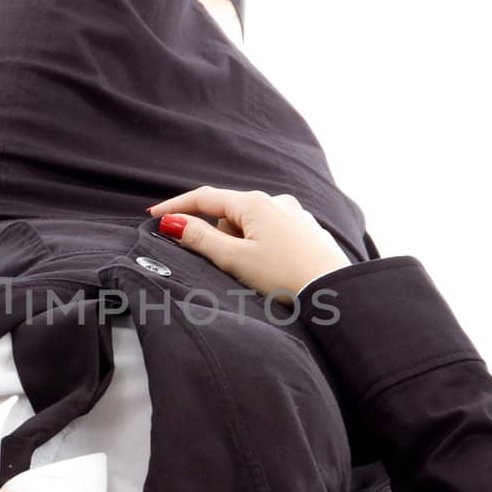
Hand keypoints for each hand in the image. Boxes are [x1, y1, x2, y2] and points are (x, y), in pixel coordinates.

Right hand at [146, 185, 351, 297]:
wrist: (338, 293)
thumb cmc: (286, 277)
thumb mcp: (234, 260)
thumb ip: (200, 239)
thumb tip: (172, 223)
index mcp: (255, 203)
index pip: (205, 198)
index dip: (177, 207)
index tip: (154, 215)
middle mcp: (277, 202)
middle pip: (229, 214)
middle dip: (220, 236)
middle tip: (230, 266)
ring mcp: (295, 215)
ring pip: (252, 225)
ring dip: (243, 244)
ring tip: (259, 274)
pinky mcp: (308, 232)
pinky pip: (273, 234)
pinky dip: (263, 248)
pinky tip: (276, 271)